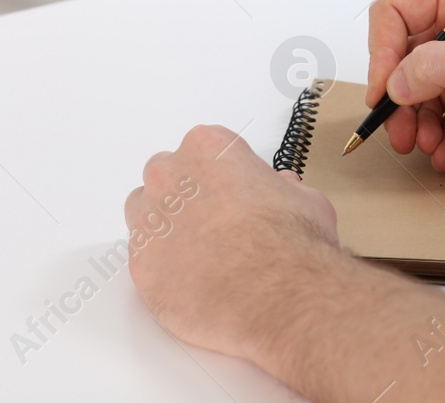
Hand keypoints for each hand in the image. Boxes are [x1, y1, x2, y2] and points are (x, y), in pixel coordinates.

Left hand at [124, 124, 337, 364]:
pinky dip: (164, 270)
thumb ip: (282, 189)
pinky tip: (194, 283)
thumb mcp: (304, 198)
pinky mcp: (140, 267)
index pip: (204, 149)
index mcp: (208, 148)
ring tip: (201, 255)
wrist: (278, 295)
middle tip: (216, 224)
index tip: (235, 194)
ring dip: (166, 229)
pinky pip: (144, 261)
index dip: (223, 174)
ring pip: (144, 216)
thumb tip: (279, 193)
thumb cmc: (292, 242)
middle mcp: (170, 177)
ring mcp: (149, 222)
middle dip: (186, 196)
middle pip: (166, 176)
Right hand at [367, 0, 444, 170]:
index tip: (383, 90)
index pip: (397, 15)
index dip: (381, 52)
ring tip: (427, 146)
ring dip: (419, 125)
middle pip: (404, 62)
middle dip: (398, 100)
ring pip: (423, 97)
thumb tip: (395, 82)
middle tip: (400, 134)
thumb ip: (438, 66)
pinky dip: (443, 141)